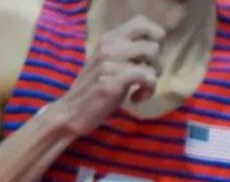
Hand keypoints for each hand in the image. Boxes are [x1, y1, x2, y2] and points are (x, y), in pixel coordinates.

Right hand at [53, 15, 164, 135]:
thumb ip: (127, 52)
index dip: (155, 39)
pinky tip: (136, 99)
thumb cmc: (96, 87)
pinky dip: (148, 91)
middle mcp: (108, 46)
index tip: (150, 58)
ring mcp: (109, 63)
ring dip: (152, 81)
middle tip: (145, 78)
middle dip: (156, 65)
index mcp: (109, 38)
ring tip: (140, 90)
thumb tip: (155, 47)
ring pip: (152, 63)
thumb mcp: (111, 63)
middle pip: (153, 46)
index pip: (142, 23)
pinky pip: (146, 77)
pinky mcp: (112, 81)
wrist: (72, 110)